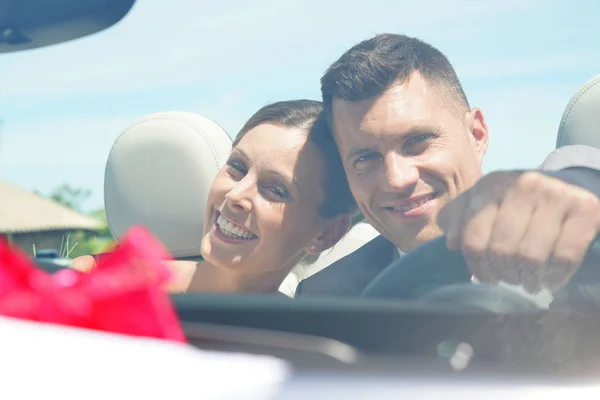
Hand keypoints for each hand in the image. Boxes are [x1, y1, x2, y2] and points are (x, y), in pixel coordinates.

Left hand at [438, 171, 599, 291]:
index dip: (477, 266)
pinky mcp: (586, 208)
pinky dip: (556, 276)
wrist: (566, 184)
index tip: (485, 276)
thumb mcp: (481, 202)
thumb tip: (452, 243)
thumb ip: (458, 218)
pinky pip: (565, 257)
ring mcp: (556, 194)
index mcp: (492, 184)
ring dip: (527, 278)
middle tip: (508, 279)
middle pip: (501, 251)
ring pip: (531, 256)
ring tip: (526, 281)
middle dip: (502, 273)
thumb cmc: (514, 202)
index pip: (473, 240)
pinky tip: (549, 279)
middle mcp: (523, 184)